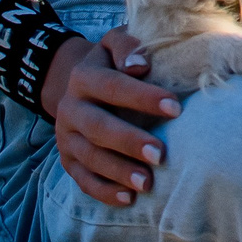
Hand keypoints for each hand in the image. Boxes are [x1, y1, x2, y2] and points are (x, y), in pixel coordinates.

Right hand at [40, 33, 178, 206]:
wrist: (79, 84)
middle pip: (97, 127)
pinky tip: (128, 199)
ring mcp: (66, 137)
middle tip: (160, 155)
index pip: (112, 87)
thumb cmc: (113, 63)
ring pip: (89, 158)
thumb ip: (127, 45)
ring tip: (147, 183)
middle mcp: (70, 108)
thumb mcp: (115, 43)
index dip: (142, 97)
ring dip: (118, 172)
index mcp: (83, 76)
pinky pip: (83, 180)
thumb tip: (140, 64)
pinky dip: (104, 192)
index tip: (175, 108)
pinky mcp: (68, 161)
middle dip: (129, 142)